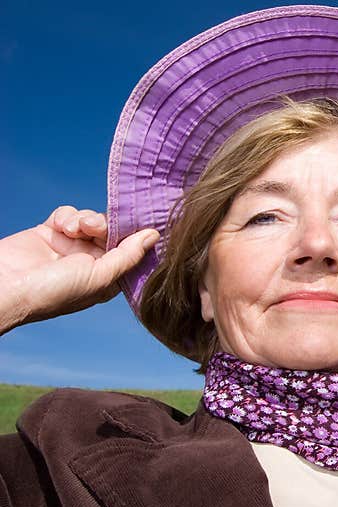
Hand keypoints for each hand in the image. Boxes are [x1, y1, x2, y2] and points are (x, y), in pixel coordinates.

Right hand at [0, 206, 158, 332]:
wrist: (6, 286)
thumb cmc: (54, 292)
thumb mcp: (100, 277)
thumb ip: (129, 256)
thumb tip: (154, 235)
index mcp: (108, 277)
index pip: (132, 251)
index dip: (137, 236)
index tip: (144, 220)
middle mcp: (92, 262)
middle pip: (113, 232)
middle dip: (107, 225)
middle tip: (94, 227)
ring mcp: (70, 247)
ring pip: (92, 220)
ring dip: (86, 219)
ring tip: (74, 229)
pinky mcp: (50, 233)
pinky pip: (69, 215)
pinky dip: (67, 216)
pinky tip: (60, 227)